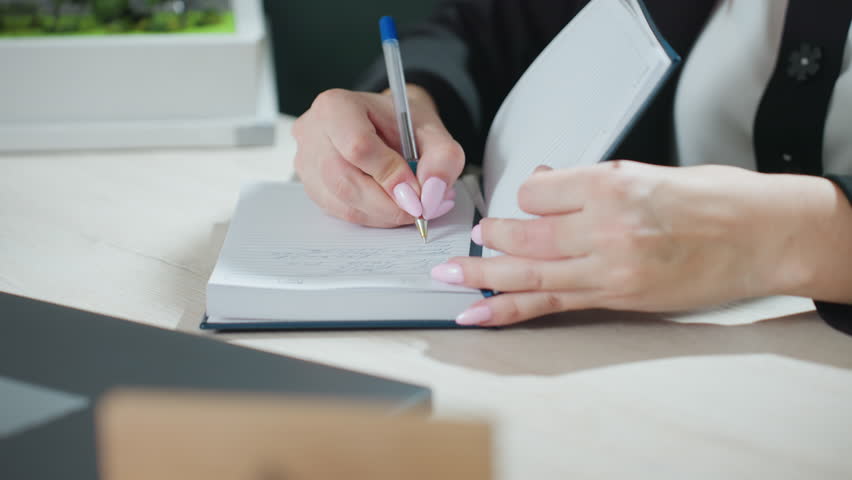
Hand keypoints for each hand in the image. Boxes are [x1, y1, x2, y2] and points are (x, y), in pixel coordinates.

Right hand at [292, 86, 463, 227]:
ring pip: (342, 203)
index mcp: (336, 106)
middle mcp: (313, 133)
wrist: (386, 124)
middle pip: (345, 181)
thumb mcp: (432, 131)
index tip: (417, 193)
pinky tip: (391, 209)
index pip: (358, 147)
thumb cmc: (402, 124)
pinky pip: (340, 212)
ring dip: (382, 215)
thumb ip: (442, 159)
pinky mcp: (311, 187)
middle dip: (387, 204)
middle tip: (419, 210)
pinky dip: (371, 217)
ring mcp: (306, 162)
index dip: (390, 176)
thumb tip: (431, 195)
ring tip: (412, 208)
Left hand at [431, 161, 808, 325]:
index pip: (538, 191)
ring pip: (528, 272)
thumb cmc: (713, 198)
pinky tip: (477, 314)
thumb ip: (588, 181)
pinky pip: (550, 304)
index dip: (526, 196)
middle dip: (490, 236)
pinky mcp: (615, 298)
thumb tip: (544, 184)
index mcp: (611, 185)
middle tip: (472, 237)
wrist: (761, 235)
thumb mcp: (646, 170)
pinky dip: (508, 310)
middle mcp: (604, 226)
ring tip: (447, 277)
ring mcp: (609, 268)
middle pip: (524, 234)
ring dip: (481, 276)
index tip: (524, 201)